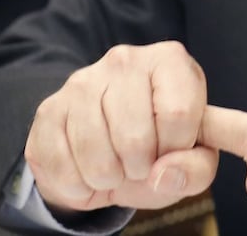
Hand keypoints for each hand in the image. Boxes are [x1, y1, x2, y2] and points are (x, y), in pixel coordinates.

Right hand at [25, 41, 218, 212]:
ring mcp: (81, 82)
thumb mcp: (192, 159)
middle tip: (139, 163)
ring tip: (115, 168)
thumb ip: (197, 168)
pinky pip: (61, 166)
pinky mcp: (48, 110)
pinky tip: (86, 173)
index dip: (176, 149)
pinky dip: (77, 186)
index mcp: (169, 60)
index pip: (179, 115)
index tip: (171, 149)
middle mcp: (124, 60)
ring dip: (109, 179)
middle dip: (141, 168)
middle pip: (136, 138)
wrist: (106, 153)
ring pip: (97, 156)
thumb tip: (163, 174)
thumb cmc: (158, 148)